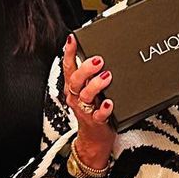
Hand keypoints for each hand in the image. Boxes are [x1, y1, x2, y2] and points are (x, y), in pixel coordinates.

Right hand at [62, 35, 115, 167]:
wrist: (95, 138)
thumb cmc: (94, 110)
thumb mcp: (90, 90)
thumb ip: (92, 76)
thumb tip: (101, 55)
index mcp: (74, 87)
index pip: (68, 67)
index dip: (68, 52)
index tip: (72, 39)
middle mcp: (76, 97)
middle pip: (75, 80)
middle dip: (86, 68)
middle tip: (98, 60)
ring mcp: (85, 110)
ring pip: (85, 95)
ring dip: (96, 85)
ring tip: (107, 76)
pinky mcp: (95, 122)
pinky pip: (98, 115)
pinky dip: (104, 108)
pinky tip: (110, 102)